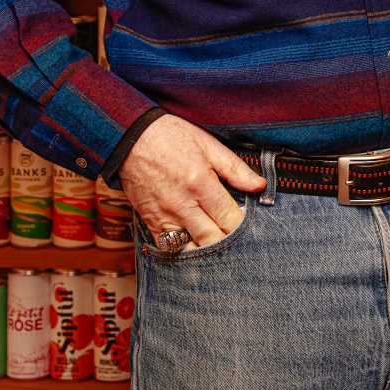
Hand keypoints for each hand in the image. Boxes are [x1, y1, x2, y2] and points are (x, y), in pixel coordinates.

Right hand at [119, 114, 266, 248]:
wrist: (130, 138)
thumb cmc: (171, 137)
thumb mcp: (208, 145)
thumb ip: (235, 168)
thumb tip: (260, 186)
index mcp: (200, 183)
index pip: (229, 219)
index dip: (244, 227)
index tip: (252, 227)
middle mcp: (182, 205)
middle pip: (212, 240)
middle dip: (229, 244)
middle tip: (240, 242)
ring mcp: (164, 216)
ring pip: (190, 250)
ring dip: (206, 251)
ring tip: (219, 248)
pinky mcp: (149, 222)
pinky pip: (167, 248)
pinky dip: (182, 251)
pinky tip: (194, 247)